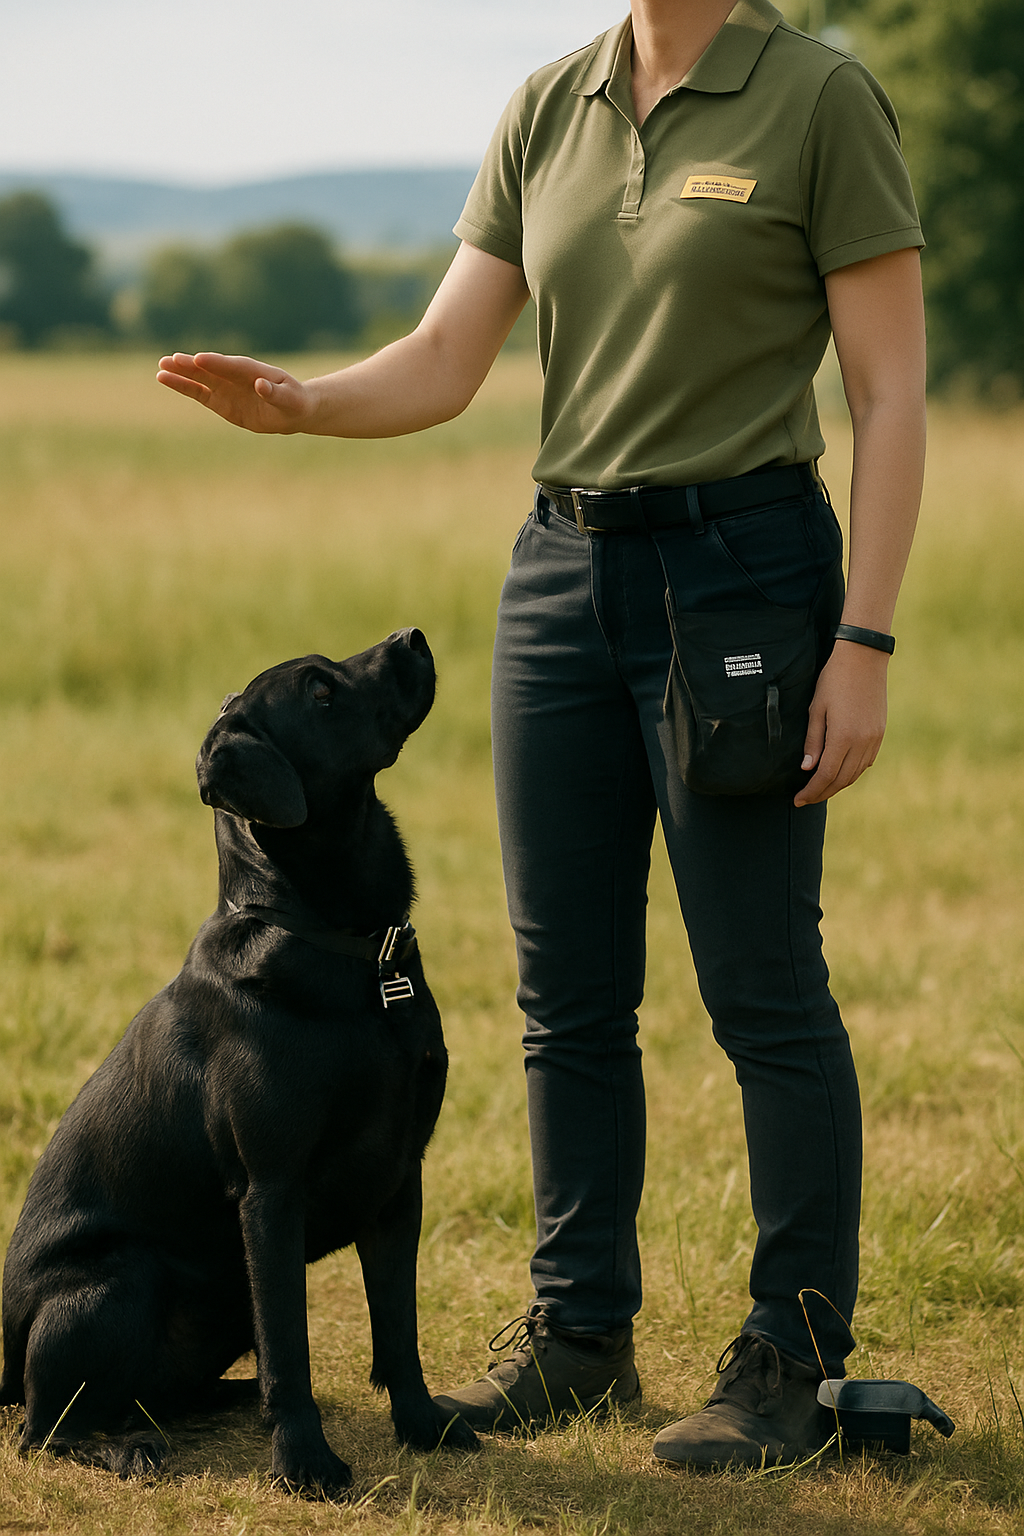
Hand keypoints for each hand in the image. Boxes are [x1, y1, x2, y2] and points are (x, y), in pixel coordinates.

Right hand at [156, 352, 312, 432]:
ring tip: (161, 367)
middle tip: (171, 359)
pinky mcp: (219, 401)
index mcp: (253, 371)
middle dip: (192, 365)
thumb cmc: (294, 401)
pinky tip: (164, 379)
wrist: (291, 410)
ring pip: (199, 379)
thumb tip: (261, 385)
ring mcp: (225, 387)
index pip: (231, 366)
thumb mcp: (291, 399)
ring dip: (181, 374)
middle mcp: (235, 376)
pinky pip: (198, 393)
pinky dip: (183, 387)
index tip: (199, 359)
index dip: (216, 363)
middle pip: (210, 369)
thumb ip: (276, 393)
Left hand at [794, 641, 888, 806]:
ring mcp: (874, 738)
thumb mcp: (816, 709)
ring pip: (855, 773)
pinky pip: (866, 762)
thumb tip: (807, 769)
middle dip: (822, 793)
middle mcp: (862, 742)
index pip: (826, 775)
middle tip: (806, 799)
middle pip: (842, 780)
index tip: (798, 800)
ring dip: (838, 785)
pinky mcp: (880, 733)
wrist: (864, 658)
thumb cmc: (833, 680)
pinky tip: (840, 773)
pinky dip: (852, 772)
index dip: (811, 791)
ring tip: (820, 789)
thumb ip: (812, 742)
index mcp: (843, 737)